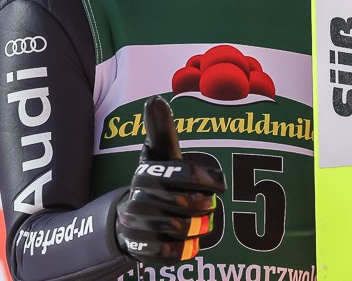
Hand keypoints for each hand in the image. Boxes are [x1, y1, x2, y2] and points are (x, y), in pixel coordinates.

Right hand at [115, 96, 225, 263]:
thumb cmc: (156, 181)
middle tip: (208, 206)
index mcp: (147, 172)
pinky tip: (190, 242)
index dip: (209, 179)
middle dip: (205, 205)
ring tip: (202, 224)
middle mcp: (138, 197)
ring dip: (198, 227)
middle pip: (187, 203)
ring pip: (181, 228)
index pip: (185, 172)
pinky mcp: (140, 248)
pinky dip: (185, 249)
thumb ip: (161, 130)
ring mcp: (137, 224)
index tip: (222, 185)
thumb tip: (154, 99)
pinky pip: (170, 252)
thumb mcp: (159, 155)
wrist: (129, 219)